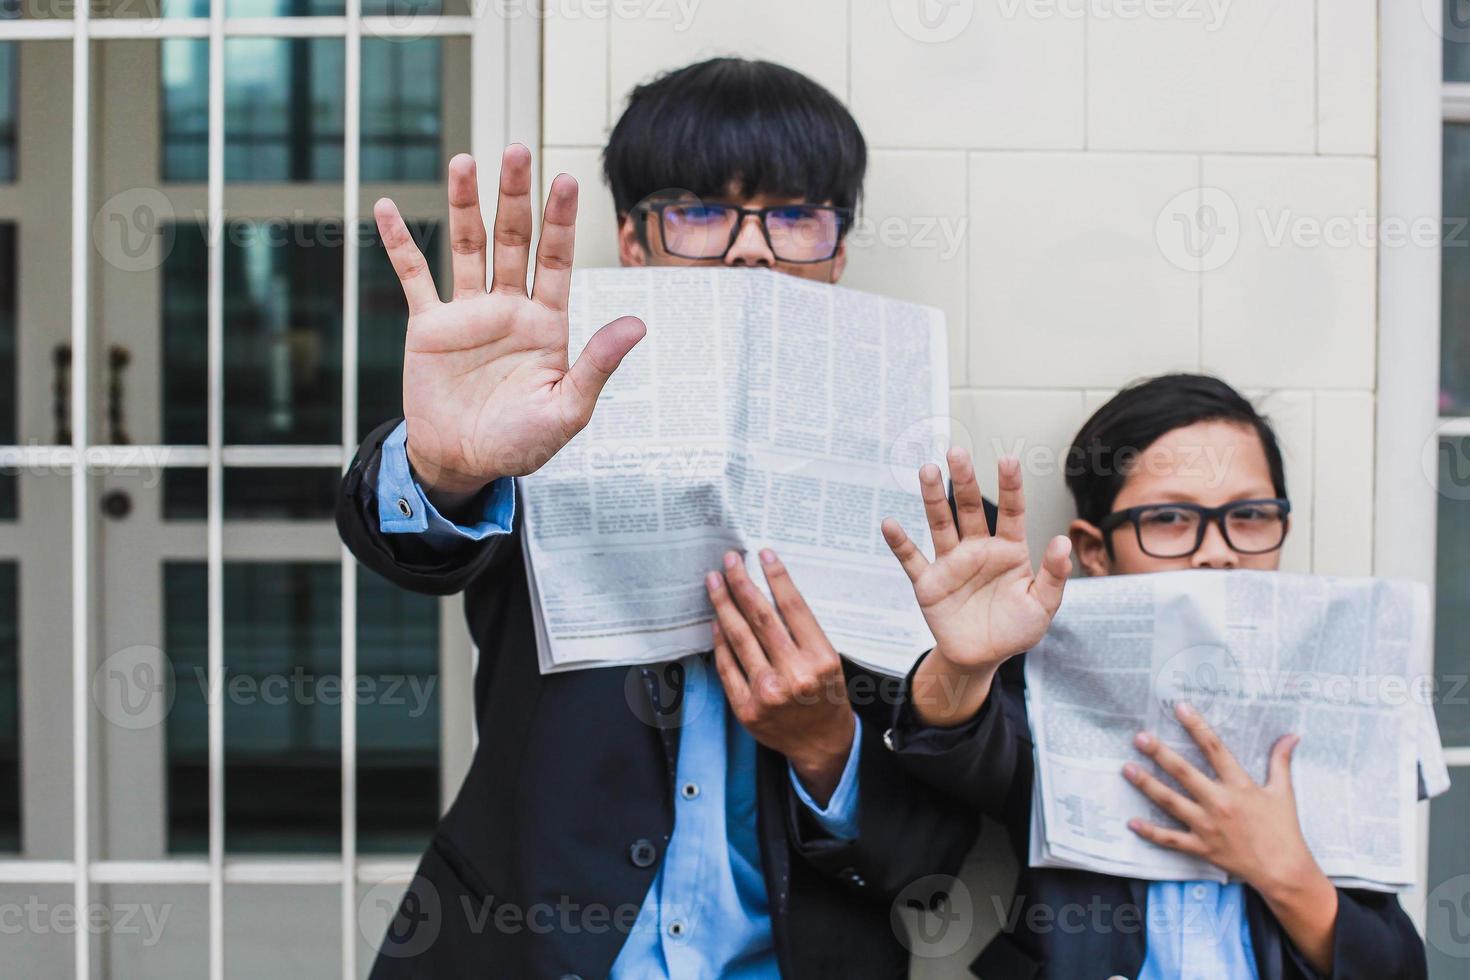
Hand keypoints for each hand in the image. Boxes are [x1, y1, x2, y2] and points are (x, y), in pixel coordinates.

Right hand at [376, 146, 645, 508]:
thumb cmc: (521, 443)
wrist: (465, 464)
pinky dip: (399, 243)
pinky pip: (413, 277)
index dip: (560, 221)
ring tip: (465, 162)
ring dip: (465, 204)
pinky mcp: (430, 327)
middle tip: (517, 150)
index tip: (565, 180)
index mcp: (546, 323)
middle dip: (515, 196)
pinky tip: (387, 208)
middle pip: (513, 239)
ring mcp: (468, 313)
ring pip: (467, 246)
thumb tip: (637, 325)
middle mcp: (509, 308)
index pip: (556, 260)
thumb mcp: (568, 409)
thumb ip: (597, 365)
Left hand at [706, 549, 855, 806]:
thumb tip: (769, 590)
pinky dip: (720, 641)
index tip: (764, 555)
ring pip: (739, 638)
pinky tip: (717, 620)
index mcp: (820, 659)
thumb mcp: (829, 660)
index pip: (793, 607)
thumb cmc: (826, 696)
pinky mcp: (746, 708)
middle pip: (760, 618)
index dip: (776, 577)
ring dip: (724, 604)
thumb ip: (803, 631)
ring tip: (715, 582)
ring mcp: (766, 693)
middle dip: (742, 583)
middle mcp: (793, 675)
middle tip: (730, 561)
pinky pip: (727, 666)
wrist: (822, 744)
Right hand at [884, 450, 1071, 725]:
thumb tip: (1063, 541)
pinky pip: (912, 559)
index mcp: (1009, 551)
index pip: (1011, 511)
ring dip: (932, 498)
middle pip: (969, 508)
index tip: (1007, 459)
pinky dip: (900, 543)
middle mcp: (978, 550)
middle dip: (964, 480)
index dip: (1009, 485)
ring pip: (940, 524)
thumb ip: (1054, 575)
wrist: (981, 658)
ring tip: (927, 471)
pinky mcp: (929, 583)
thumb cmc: (1015, 630)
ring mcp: (951, 564)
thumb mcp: (1043, 606)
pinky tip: (891, 524)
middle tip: (956, 452)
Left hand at [1125, 702, 1337, 971]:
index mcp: (1239, 786)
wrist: (1284, 870)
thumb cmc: (1283, 830)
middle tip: (1140, 737)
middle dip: (1160, 754)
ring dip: (1147, 785)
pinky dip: (1150, 832)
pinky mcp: (1201, 847)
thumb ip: (1280, 761)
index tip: (1180, 708)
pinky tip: (1132, 822)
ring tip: (1127, 769)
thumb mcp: (1283, 792)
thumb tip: (1291, 735)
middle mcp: (1219, 803)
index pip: (1215, 750)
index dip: (1197, 727)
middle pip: (1184, 773)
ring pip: (1171, 802)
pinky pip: (1170, 839)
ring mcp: (1207, 826)